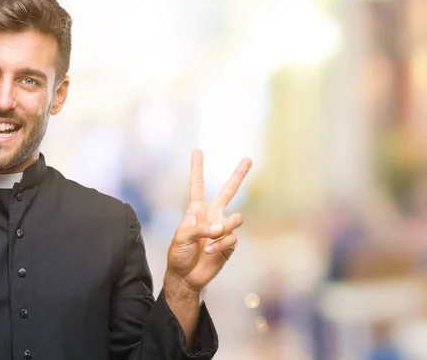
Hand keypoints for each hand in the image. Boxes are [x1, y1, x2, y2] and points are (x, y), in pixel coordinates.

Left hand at [165, 149, 251, 293]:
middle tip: (248, 159)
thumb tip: (220, 227)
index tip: (197, 150)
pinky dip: (220, 245)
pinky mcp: (229, 243)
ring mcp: (222, 229)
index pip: (197, 185)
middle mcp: (212, 215)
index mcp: (196, 210)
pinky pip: (232, 238)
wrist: (186, 276)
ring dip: (224, 228)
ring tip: (213, 236)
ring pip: (236, 218)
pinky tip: (209, 252)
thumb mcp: (181, 237)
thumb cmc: (179, 254)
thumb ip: (199, 227)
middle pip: (228, 191)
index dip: (197, 168)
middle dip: (239, 175)